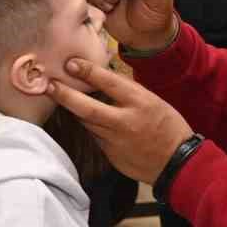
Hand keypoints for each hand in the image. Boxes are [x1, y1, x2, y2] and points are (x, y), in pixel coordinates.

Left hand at [47, 57, 192, 183]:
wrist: (177, 163)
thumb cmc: (168, 126)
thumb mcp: (154, 101)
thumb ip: (128, 91)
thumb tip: (103, 77)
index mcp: (140, 102)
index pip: (108, 82)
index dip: (86, 71)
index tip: (70, 63)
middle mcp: (125, 121)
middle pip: (87, 108)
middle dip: (64, 95)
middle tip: (49, 85)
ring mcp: (115, 141)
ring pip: (87, 123)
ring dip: (75, 111)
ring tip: (61, 97)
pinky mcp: (110, 155)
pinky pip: (95, 137)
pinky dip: (90, 127)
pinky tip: (87, 120)